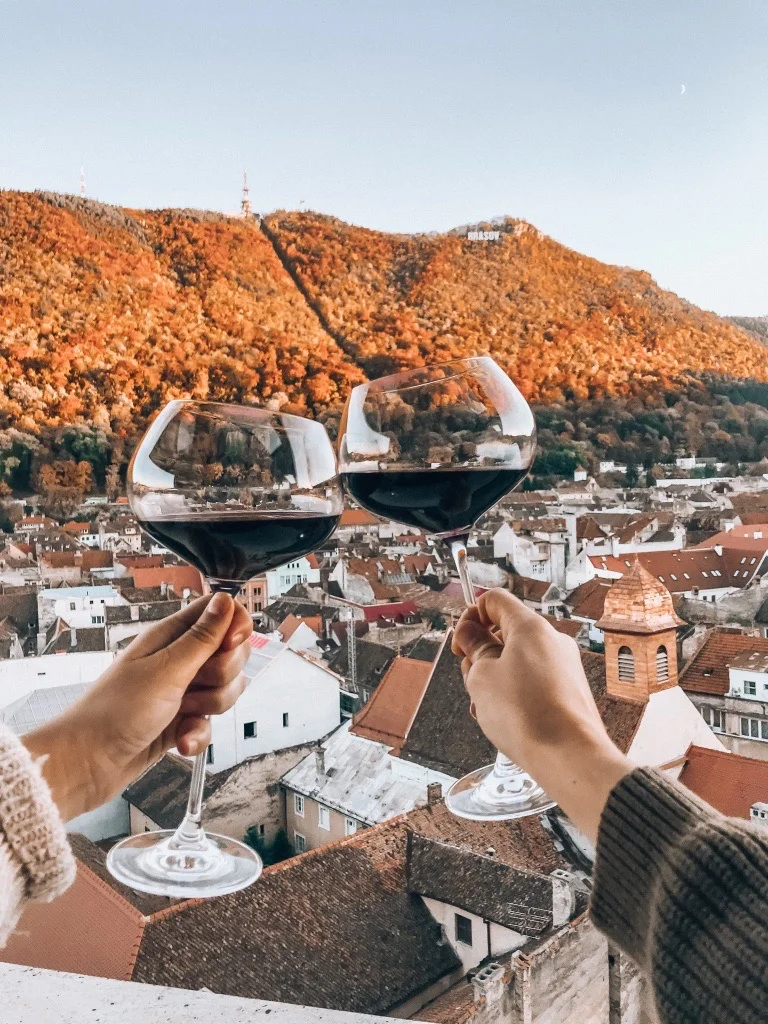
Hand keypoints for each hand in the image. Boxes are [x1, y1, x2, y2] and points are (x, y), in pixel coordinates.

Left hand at [24, 592, 251, 821]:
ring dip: (211, 707)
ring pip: (224, 689)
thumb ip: (202, 638)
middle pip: (230, 653)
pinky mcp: (180, 721)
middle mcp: (178, 659)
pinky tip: (180, 741)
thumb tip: (227, 600)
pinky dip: (198, 734)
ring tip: (183, 714)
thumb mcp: (166, 670)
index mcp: (171, 636)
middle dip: (225, 674)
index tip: (229, 646)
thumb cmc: (115, 712)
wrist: (86, 764)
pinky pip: (209, 722)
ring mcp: (180, 691)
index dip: (235, 627)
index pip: (220, 613)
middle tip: (195, 684)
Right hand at [452, 589, 631, 841]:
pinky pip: (534, 682)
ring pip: (518, 660)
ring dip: (495, 678)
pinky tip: (506, 720)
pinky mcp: (569, 691)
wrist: (570, 757)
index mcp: (530, 627)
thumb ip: (473, 648)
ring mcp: (564, 666)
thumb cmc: (526, 716)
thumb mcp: (482, 677)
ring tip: (488, 707)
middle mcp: (552, 641)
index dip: (470, 617)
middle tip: (473, 680)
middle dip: (481, 653)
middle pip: (506, 631)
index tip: (462, 645)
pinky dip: (515, 694)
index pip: (493, 600)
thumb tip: (469, 632)